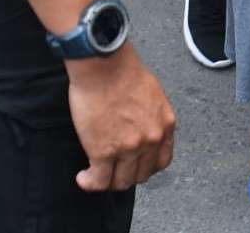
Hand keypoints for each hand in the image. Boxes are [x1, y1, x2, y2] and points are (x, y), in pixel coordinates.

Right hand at [69, 48, 176, 191]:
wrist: (105, 67)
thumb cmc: (124, 73)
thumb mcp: (153, 96)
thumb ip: (152, 117)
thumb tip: (143, 128)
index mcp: (165, 125)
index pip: (161, 161)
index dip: (146, 166)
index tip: (134, 165)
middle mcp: (151, 140)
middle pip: (141, 175)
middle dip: (126, 175)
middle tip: (112, 170)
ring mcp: (128, 148)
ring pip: (121, 182)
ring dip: (108, 181)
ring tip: (96, 174)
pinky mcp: (103, 152)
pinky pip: (98, 180)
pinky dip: (90, 182)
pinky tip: (83, 177)